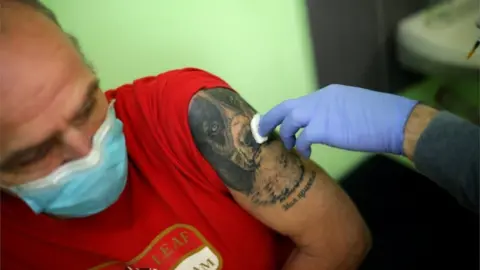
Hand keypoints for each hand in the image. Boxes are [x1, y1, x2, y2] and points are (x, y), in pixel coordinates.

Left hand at [258, 84, 418, 157]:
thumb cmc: (381, 117)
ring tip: (287, 146)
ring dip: (284, 135)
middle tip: (261, 130)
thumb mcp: (353, 108)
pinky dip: (301, 147)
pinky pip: (302, 139)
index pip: (300, 102)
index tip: (281, 122)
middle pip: (286, 106)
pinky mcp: (322, 128)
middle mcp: (320, 99)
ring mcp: (319, 112)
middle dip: (270, 119)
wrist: (395, 121)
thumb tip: (327, 124)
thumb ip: (335, 112)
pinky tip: (306, 155)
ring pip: (289, 121)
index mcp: (328, 94)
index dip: (288, 114)